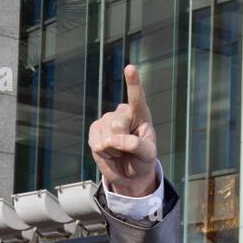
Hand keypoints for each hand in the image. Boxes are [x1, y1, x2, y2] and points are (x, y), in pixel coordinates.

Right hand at [88, 63, 158, 196]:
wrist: (128, 174)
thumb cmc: (142, 160)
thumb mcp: (148, 154)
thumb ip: (136, 145)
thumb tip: (115, 139)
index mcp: (140, 114)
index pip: (137, 97)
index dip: (133, 83)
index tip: (130, 68)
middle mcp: (123, 113)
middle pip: (117, 124)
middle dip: (121, 142)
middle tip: (127, 150)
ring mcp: (107, 120)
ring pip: (105, 136)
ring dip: (113, 150)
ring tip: (120, 151)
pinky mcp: (94, 130)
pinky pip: (95, 142)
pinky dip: (103, 152)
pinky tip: (109, 152)